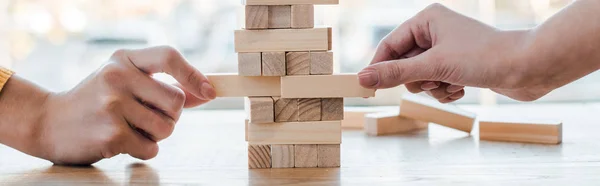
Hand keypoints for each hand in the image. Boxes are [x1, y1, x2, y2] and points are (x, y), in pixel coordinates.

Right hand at [38, 46, 215, 164]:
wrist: (48, 123)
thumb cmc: (96, 102)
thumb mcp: (125, 83)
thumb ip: (165, 86)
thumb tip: (207, 91)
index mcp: (124, 59)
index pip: (168, 56)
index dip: (193, 75)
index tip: (210, 91)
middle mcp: (117, 77)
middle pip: (176, 101)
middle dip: (171, 116)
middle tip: (147, 117)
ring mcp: (113, 105)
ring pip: (167, 128)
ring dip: (156, 136)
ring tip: (131, 129)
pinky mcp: (111, 134)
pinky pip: (151, 149)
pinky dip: (142, 150)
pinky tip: (120, 141)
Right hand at [358, 3, 537, 102]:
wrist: (527, 68)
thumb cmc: (484, 57)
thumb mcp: (433, 66)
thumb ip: (395, 73)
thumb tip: (363, 78)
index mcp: (426, 20)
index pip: (389, 45)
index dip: (379, 67)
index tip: (367, 88)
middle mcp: (434, 32)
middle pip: (404, 64)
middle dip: (417, 79)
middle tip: (432, 80)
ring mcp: (446, 50)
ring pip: (420, 78)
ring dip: (433, 87)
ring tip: (452, 83)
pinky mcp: (457, 66)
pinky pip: (436, 84)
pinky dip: (445, 91)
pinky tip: (461, 88)